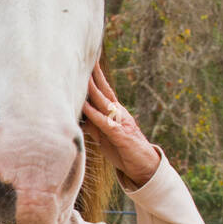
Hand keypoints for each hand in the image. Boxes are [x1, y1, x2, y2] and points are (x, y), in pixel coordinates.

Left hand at [82, 60, 160, 188]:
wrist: (144, 166)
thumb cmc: (123, 150)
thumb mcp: (105, 136)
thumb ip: (93, 125)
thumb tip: (79, 117)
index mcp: (115, 112)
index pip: (104, 89)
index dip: (96, 75)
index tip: (88, 60)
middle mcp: (118, 113)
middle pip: (103, 90)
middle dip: (93, 74)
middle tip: (84, 56)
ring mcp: (120, 123)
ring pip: (103, 102)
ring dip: (92, 89)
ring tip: (81, 75)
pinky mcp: (120, 136)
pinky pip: (104, 122)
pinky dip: (94, 114)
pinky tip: (85, 106)